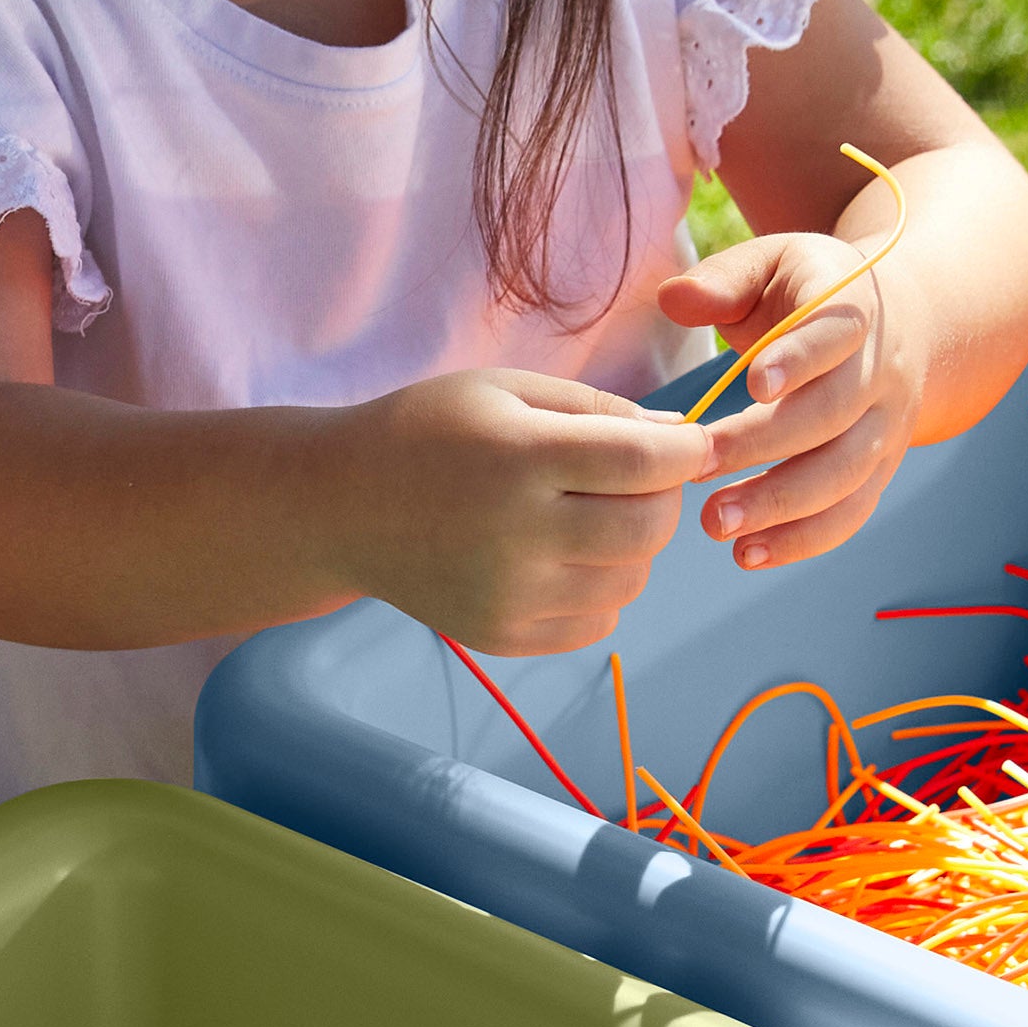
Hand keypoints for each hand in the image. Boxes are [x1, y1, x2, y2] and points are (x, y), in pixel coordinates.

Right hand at [335, 367, 712, 658]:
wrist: (339, 508)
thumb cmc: (425, 434)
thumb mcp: (504, 390)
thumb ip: (597, 408)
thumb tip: (678, 439)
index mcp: (518, 458)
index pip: (645, 465)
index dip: (686, 452)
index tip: (688, 444)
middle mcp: (516, 534)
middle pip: (649, 529)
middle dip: (663, 498)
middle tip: (638, 479)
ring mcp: (508, 595)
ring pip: (632, 580)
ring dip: (632, 547)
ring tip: (591, 516)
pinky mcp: (501, 636)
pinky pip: (597, 623)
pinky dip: (601, 591)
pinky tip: (563, 558)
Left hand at [661, 227, 926, 572]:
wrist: (906, 323)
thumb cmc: (812, 294)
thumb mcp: (774, 263)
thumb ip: (724, 279)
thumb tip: (671, 298)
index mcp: (855, 311)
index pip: (835, 335)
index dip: (799, 358)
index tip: (752, 383)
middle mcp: (881, 373)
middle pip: (834, 415)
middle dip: (765, 446)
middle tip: (698, 468)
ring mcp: (886, 427)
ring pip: (845, 474)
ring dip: (782, 506)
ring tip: (717, 526)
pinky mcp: (880, 470)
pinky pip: (851, 512)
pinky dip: (803, 539)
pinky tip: (749, 554)